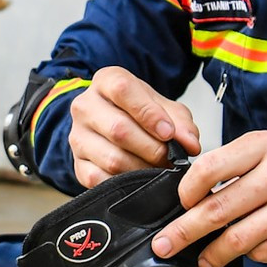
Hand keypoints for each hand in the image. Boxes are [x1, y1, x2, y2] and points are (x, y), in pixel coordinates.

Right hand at [67, 66, 203, 188]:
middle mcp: (85, 106)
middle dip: (152, 148)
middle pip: (119, 129)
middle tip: (168, 157)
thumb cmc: (140, 114)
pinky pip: (101, 180)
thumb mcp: (165, 108)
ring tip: (157, 168)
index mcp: (106, 81)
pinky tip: (138, 179)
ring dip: (142, 169)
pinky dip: (126, 184)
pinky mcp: (78, 165)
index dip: (149, 113)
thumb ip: (181, 123)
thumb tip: (189, 144)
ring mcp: (78, 137)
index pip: (123, 90)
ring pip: (112, 159)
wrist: (115, 127)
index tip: (168, 132)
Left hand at [152, 131, 266, 266]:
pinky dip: (248, 256)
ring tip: (202, 258)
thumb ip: (228, 169)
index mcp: (265, 146)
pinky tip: (247, 253)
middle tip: (164, 244)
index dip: (187, 191)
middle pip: (218, 209)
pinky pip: (261, 253)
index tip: (179, 203)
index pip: (210, 168)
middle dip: (184, 231)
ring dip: (212, 253)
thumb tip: (185, 197)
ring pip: (237, 238)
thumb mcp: (264, 156)